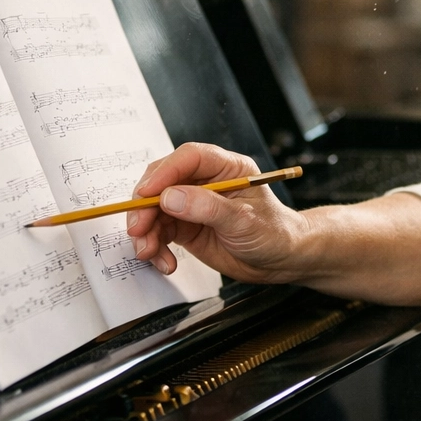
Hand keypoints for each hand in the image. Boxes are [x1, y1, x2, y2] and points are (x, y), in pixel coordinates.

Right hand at [126, 142, 308, 282]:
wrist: (281, 260)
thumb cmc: (274, 233)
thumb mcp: (244, 221)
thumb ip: (207, 208)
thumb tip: (170, 197)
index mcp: (226, 168)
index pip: (188, 158)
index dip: (164, 173)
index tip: (146, 194)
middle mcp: (206, 182)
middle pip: (163, 182)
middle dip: (145, 206)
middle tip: (139, 229)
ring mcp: (193, 204)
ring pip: (155, 209)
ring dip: (146, 231)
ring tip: (149, 252)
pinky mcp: (185, 226)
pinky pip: (159, 231)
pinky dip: (155, 247)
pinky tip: (164, 262)